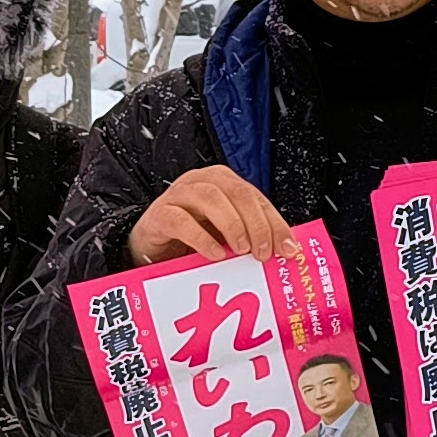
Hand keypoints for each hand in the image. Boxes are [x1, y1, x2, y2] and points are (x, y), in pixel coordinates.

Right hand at [126, 165, 290, 266]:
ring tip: (241, 251)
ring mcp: (179, 195)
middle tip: (263, 252)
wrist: (150, 247)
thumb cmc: (190, 239)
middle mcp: (203, 182)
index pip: (257, 198)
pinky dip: (201, 238)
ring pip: (211, 198)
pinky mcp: (159, 214)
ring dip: (232, 225)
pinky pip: (181, 220)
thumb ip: (249, 238)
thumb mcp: (224, 237)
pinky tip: (214, 254)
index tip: (286, 248)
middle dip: (257, 223)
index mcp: (224, 183)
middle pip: (238, 193)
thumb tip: (282, 254)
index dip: (275, 223)